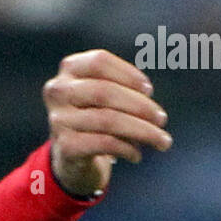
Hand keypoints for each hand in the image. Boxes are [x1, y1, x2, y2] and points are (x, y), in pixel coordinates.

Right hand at [44, 49, 172, 197]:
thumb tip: (149, 101)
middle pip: (104, 91)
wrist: (72, 158)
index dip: (128, 73)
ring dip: (142, 131)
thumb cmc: (98, 117)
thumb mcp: (107, 97)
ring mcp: (59, 119)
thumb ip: (124, 89)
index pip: (99, 61)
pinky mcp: (65, 146)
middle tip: (162, 119)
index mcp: (70, 69)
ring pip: (107, 120)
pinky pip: (104, 143)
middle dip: (140, 105)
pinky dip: (127, 148)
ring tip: (161, 140)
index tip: (148, 90)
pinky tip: (137, 155)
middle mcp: (58, 91)